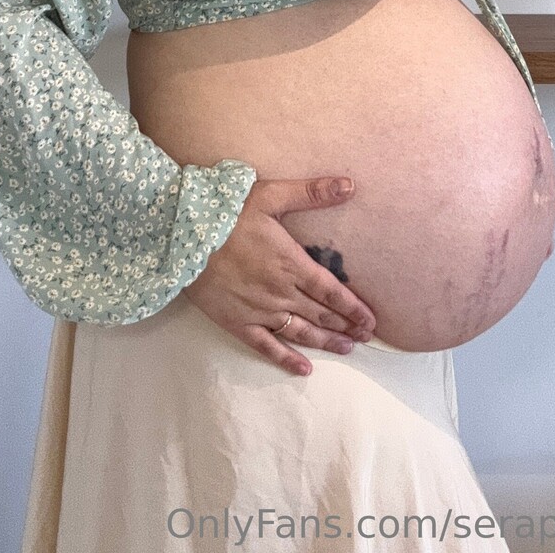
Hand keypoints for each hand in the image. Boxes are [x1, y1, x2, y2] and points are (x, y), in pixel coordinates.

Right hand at [182, 175, 376, 375]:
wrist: (182, 235)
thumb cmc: (227, 212)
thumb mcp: (271, 194)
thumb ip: (311, 192)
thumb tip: (350, 185)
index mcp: (291, 263)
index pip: (331, 291)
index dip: (353, 307)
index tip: (371, 319)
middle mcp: (280, 292)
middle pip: (320, 314)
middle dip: (346, 325)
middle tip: (366, 337)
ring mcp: (259, 311)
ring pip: (300, 332)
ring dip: (326, 342)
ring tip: (347, 349)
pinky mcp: (238, 322)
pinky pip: (266, 347)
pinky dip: (286, 359)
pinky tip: (304, 369)